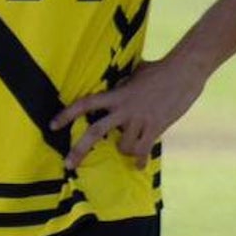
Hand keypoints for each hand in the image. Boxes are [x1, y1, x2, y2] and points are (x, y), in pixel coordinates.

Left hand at [50, 56, 205, 170]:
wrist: (184, 71)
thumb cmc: (159, 69)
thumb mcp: (134, 74)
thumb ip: (122, 85)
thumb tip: (117, 87)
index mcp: (116, 94)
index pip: (85, 104)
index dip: (67, 114)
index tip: (52, 125)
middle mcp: (124, 108)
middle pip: (95, 132)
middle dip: (80, 150)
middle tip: (68, 164)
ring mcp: (140, 119)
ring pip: (122, 145)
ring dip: (122, 150)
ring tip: (127, 150)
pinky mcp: (157, 127)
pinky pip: (144, 150)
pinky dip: (140, 160)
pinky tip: (138, 166)